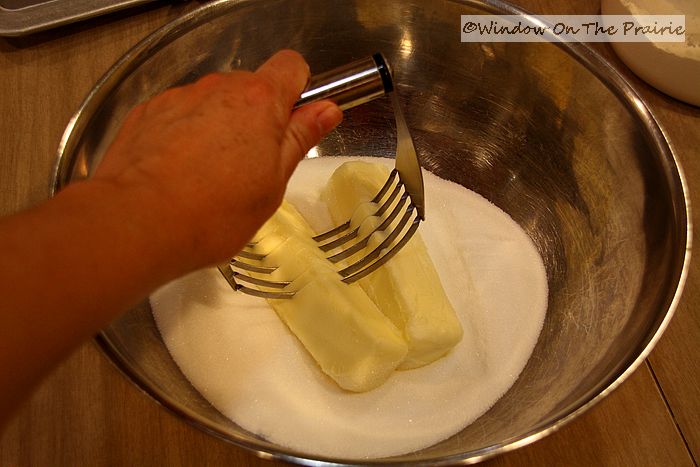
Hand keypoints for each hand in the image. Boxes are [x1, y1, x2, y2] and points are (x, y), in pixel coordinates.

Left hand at [93, 49, 341, 269]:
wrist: (137, 223)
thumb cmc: (213, 213)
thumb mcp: (273, 183)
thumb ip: (299, 139)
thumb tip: (327, 111)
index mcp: (260, 102)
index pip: (292, 66)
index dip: (298, 90)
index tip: (293, 121)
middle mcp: (218, 88)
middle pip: (250, 88)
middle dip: (256, 118)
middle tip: (251, 166)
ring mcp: (179, 98)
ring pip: (212, 103)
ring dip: (218, 127)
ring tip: (208, 176)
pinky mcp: (147, 112)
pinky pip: (178, 116)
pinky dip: (184, 135)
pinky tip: (178, 172)